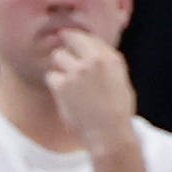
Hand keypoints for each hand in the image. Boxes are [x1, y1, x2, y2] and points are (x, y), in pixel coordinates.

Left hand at [37, 27, 139, 151]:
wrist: (108, 134)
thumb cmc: (117, 112)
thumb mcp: (121, 80)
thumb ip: (106, 63)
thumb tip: (91, 50)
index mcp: (111, 59)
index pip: (90, 37)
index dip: (79, 40)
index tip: (73, 43)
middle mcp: (94, 61)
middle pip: (70, 38)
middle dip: (66, 44)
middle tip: (63, 52)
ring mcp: (77, 72)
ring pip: (57, 56)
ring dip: (60, 66)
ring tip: (68, 82)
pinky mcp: (62, 85)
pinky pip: (51, 76)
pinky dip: (55, 84)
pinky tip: (64, 95)